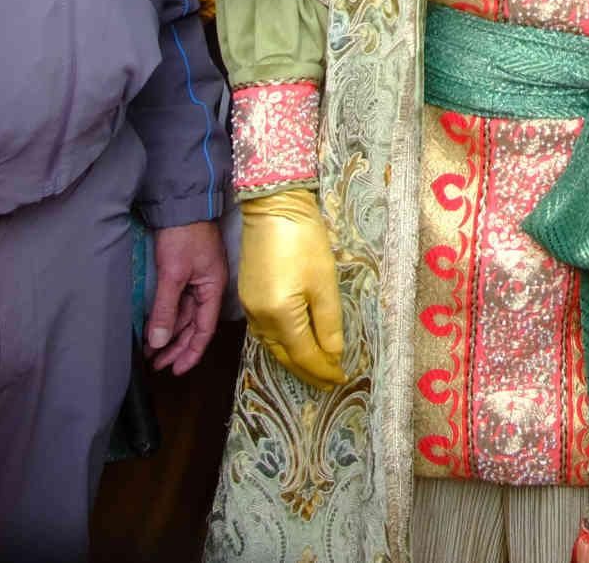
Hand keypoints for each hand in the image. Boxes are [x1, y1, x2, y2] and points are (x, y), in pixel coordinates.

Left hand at [147, 218, 226, 374]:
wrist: (181, 204)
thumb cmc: (183, 237)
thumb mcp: (173, 274)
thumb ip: (165, 309)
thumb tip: (159, 343)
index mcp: (213, 288)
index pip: (205, 329)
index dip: (191, 352)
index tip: (176, 371)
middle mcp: (207, 287)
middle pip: (194, 325)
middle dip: (176, 347)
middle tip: (156, 366)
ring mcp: (196, 280)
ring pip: (183, 316)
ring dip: (168, 334)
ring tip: (150, 352)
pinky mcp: (183, 273)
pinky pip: (176, 303)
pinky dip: (165, 317)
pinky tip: (153, 328)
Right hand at [237, 187, 344, 386]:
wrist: (273, 206)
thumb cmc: (304, 240)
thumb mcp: (324, 281)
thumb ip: (329, 322)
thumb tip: (333, 353)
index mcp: (279, 315)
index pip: (304, 354)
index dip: (323, 369)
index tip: (341, 379)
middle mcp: (259, 317)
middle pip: (285, 354)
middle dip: (308, 370)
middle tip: (328, 381)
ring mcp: (250, 306)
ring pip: (273, 344)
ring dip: (294, 358)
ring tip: (315, 367)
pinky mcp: (248, 295)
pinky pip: (265, 330)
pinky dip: (282, 341)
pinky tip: (293, 342)